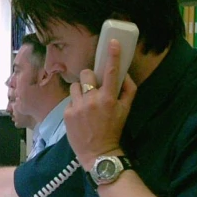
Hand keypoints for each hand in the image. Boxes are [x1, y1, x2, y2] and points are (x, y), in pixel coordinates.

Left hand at [64, 38, 136, 168]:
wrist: (98, 153)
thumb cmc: (114, 130)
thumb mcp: (126, 111)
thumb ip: (128, 90)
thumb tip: (124, 74)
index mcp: (109, 99)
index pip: (111, 72)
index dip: (112, 55)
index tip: (112, 43)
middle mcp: (93, 100)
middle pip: (87, 73)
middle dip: (90, 77)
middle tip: (93, 88)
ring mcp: (78, 106)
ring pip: (76, 85)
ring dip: (81, 90)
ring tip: (86, 102)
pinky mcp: (68, 113)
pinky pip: (71, 99)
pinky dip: (76, 104)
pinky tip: (80, 114)